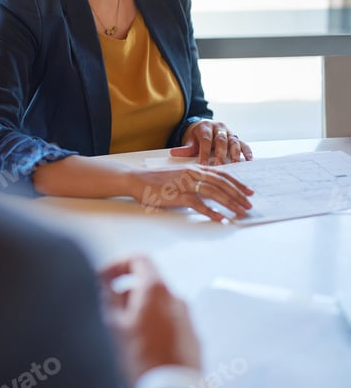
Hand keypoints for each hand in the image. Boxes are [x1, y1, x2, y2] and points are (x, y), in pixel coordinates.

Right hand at [99, 255, 200, 387]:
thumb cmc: (142, 362)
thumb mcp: (112, 326)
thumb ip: (107, 296)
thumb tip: (102, 282)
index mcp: (156, 289)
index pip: (138, 259)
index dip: (116, 265)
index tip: (102, 279)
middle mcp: (176, 300)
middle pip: (147, 283)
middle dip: (125, 294)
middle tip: (107, 312)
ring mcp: (186, 321)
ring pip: (157, 307)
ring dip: (138, 314)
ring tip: (121, 338)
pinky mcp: (191, 342)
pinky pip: (168, 326)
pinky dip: (152, 329)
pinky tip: (139, 351)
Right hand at [129, 163, 253, 220]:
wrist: (138, 180)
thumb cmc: (158, 180)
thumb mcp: (180, 175)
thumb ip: (195, 180)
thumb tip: (211, 189)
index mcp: (195, 168)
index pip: (222, 175)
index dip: (237, 183)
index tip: (249, 191)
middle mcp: (193, 174)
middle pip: (221, 184)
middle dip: (238, 195)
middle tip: (249, 204)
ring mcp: (186, 184)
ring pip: (214, 193)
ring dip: (230, 203)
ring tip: (240, 212)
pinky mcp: (178, 195)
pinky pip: (198, 204)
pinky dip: (211, 211)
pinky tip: (220, 218)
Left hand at [170, 120, 252, 164]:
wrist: (205, 126)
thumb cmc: (198, 136)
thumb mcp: (190, 140)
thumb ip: (184, 148)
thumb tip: (172, 153)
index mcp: (206, 127)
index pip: (205, 140)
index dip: (204, 152)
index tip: (202, 165)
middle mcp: (219, 127)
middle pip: (221, 140)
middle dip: (220, 153)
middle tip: (218, 165)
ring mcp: (229, 132)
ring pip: (233, 141)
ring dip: (235, 153)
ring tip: (235, 164)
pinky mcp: (237, 138)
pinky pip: (244, 144)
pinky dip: (247, 152)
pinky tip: (249, 161)